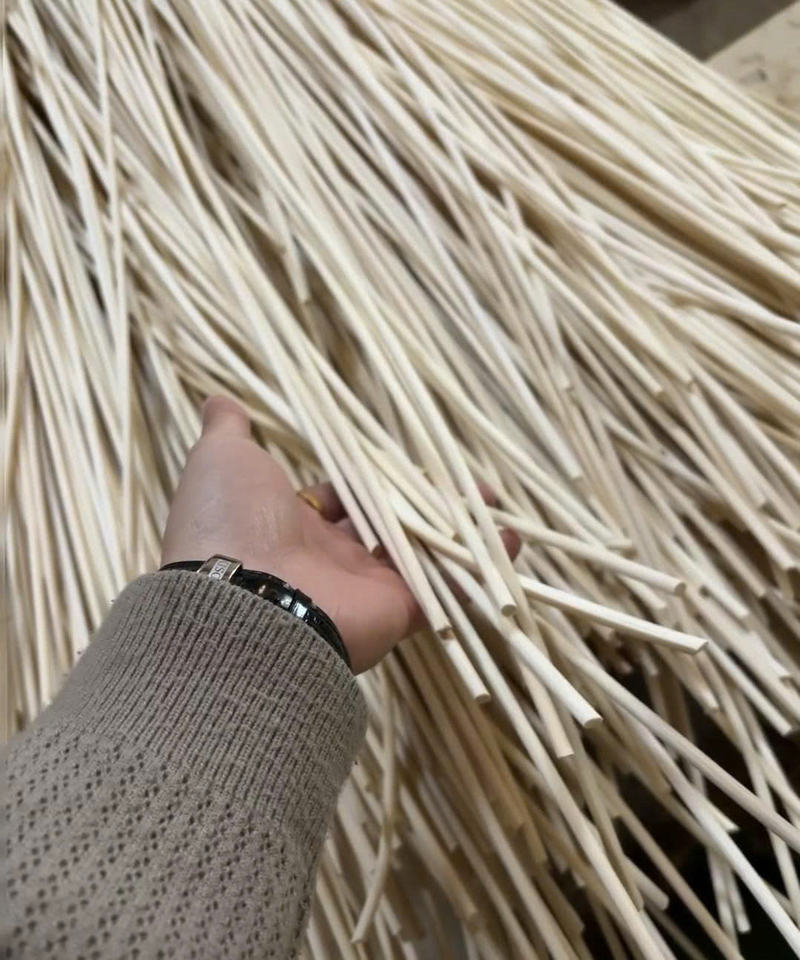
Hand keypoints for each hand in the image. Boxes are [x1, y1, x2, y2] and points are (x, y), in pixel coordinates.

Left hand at [162, 396, 518, 671]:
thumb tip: (219, 400)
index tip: (406, 460)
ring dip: (460, 529)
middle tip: (464, 479)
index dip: (373, 476)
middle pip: (390, 523)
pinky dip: (480, 568)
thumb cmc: (231, 521)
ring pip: (422, 553)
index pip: (343, 495)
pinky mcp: (396, 611)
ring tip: (496, 505)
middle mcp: (332, 557)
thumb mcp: (223, 461)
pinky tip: (511, 543)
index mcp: (294, 523)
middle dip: (427, 500)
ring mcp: (366, 586)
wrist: (241, 600)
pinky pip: (444, 589)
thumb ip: (229, 432)